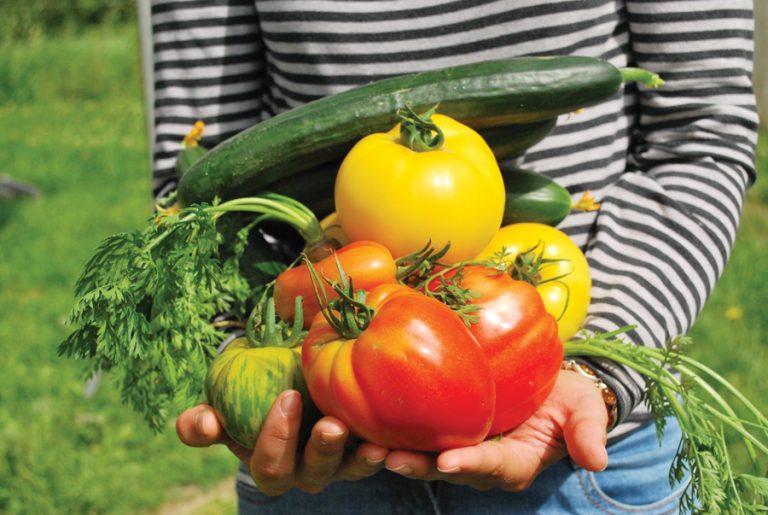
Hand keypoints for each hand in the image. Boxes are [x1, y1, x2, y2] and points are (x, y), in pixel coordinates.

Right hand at [176, 390, 388, 494]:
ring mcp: (338, 462)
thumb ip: (203, 420)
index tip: (287, 397)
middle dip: (321, 451)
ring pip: (349, 469)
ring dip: (359, 458)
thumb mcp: (224, 405)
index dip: (275, 439)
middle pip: (312, 473)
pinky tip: (392, 436)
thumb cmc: (251, 394)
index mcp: (269, 463)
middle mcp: (304, 470)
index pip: (269, 466)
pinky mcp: (365, 448)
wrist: (289, 381)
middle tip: (330, 425)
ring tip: (373, 443)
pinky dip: (385, 449)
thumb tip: (203, 423)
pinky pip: (377, 455)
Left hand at [384, 370, 608, 490]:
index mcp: (517, 462)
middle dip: (421, 467)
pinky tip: (369, 421)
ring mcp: (463, 448)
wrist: (549, 385)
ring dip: (399, 454)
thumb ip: (587, 432)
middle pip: (450, 469)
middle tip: (390, 459)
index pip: (494, 466)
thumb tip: (597, 461)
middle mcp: (484, 463)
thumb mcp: (584, 409)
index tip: (449, 462)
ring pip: (427, 457)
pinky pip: (420, 435)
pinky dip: (396, 432)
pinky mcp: (446, 430)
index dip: (472, 464)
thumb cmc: (567, 397)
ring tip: (368, 447)